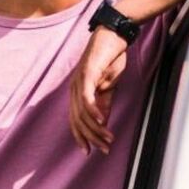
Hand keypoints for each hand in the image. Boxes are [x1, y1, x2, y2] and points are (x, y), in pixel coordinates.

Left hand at [69, 27, 127, 154]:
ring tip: (108, 139)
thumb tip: (102, 123)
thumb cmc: (110, 59)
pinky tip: (102, 122)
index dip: (81, 137)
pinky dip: (94, 111)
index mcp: (78, 93)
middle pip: (79, 121)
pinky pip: (87, 97)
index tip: (89, 152)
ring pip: (83, 112)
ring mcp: (78, 81)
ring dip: (96, 128)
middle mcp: (74, 89)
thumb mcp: (109, 87)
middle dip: (92, 138)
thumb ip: (104, 104)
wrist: (114, 36)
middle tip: (105, 149)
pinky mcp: (86, 74)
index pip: (76, 121)